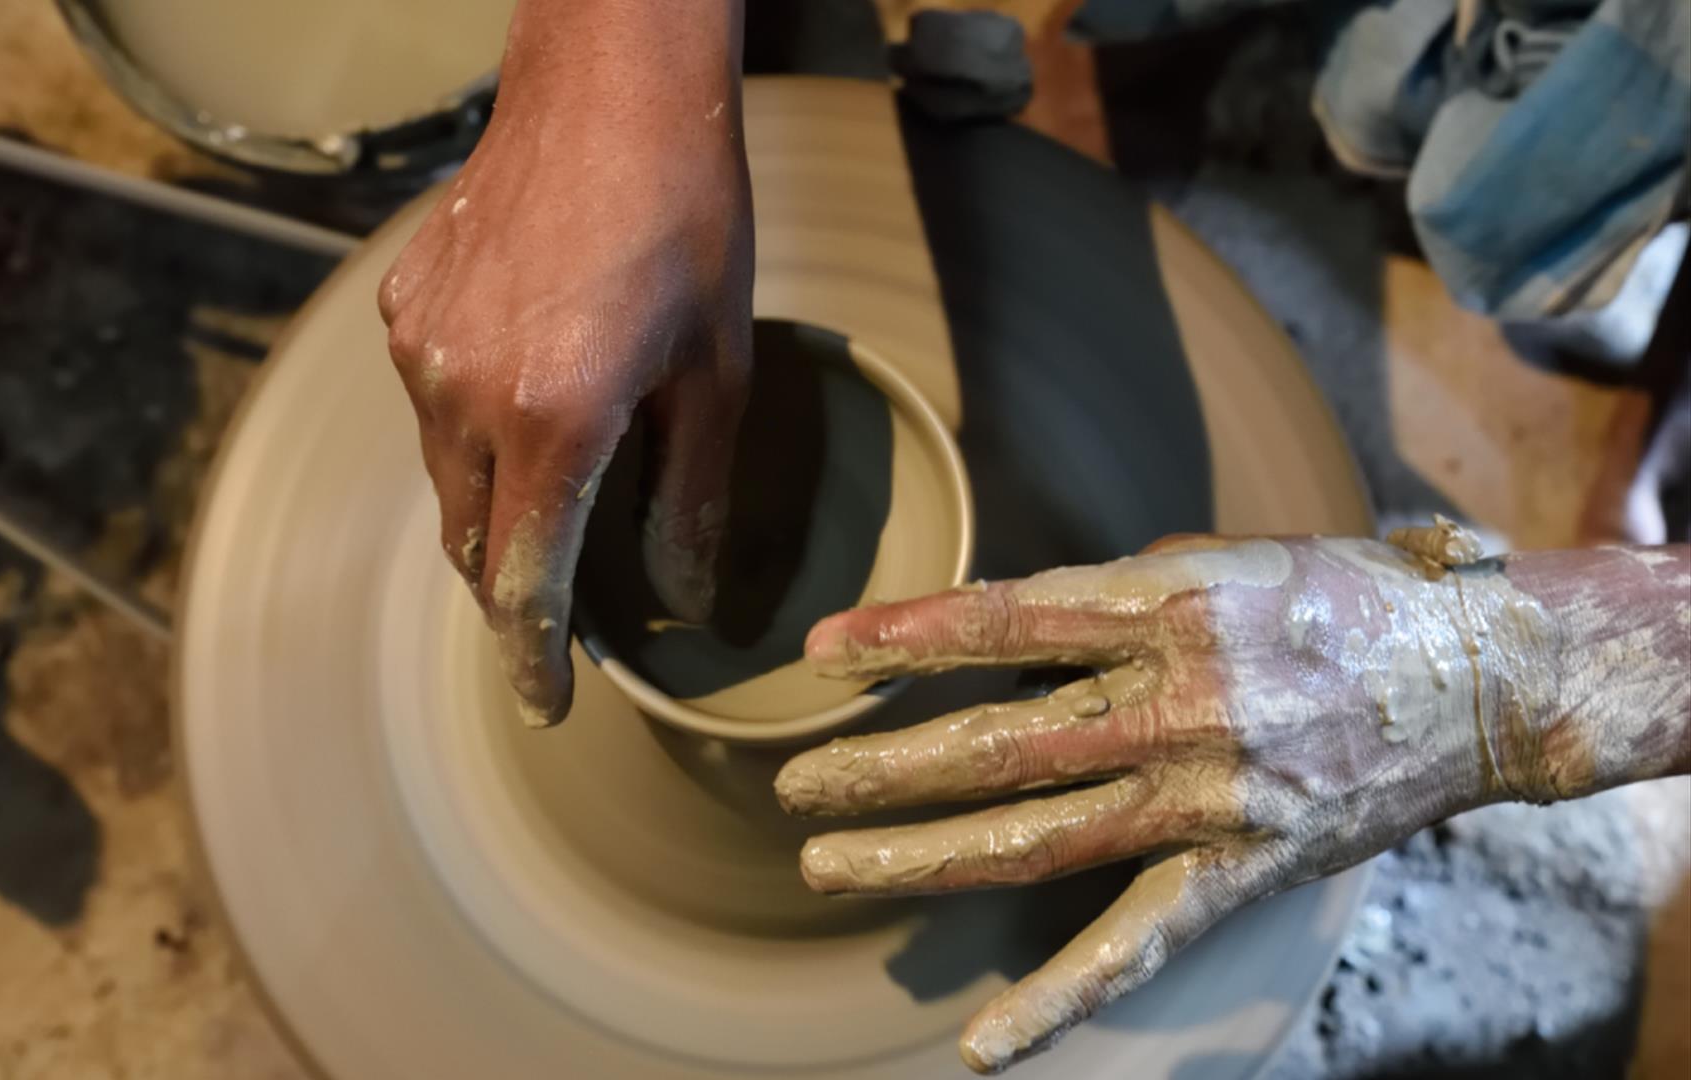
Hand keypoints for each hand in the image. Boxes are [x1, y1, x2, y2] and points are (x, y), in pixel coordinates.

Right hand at [377, 7, 751, 726]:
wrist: (608, 87)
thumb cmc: (686, 217)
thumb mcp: (717, 370)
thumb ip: (691, 498)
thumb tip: (687, 599)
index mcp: (550, 421)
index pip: (523, 586)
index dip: (534, 659)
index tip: (548, 704)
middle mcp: (463, 395)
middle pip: (472, 545)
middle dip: (514, 593)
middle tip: (561, 616)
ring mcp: (420, 350)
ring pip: (445, 482)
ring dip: (494, 514)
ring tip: (555, 500)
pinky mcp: (403, 309)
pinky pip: (428, 408)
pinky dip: (471, 436)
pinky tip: (526, 400)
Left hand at [773, 533, 1569, 1072]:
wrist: (1486, 676)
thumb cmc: (1348, 600)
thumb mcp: (1232, 556)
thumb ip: (1126, 587)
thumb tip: (1030, 615)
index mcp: (1170, 604)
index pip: (1006, 621)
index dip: (905, 636)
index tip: (823, 652)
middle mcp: (1179, 700)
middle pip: (998, 741)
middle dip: (881, 764)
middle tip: (790, 783)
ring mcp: (1208, 794)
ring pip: (1037, 835)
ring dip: (921, 853)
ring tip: (827, 864)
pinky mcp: (1243, 867)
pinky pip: (1139, 943)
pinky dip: (1063, 999)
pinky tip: (986, 1046)